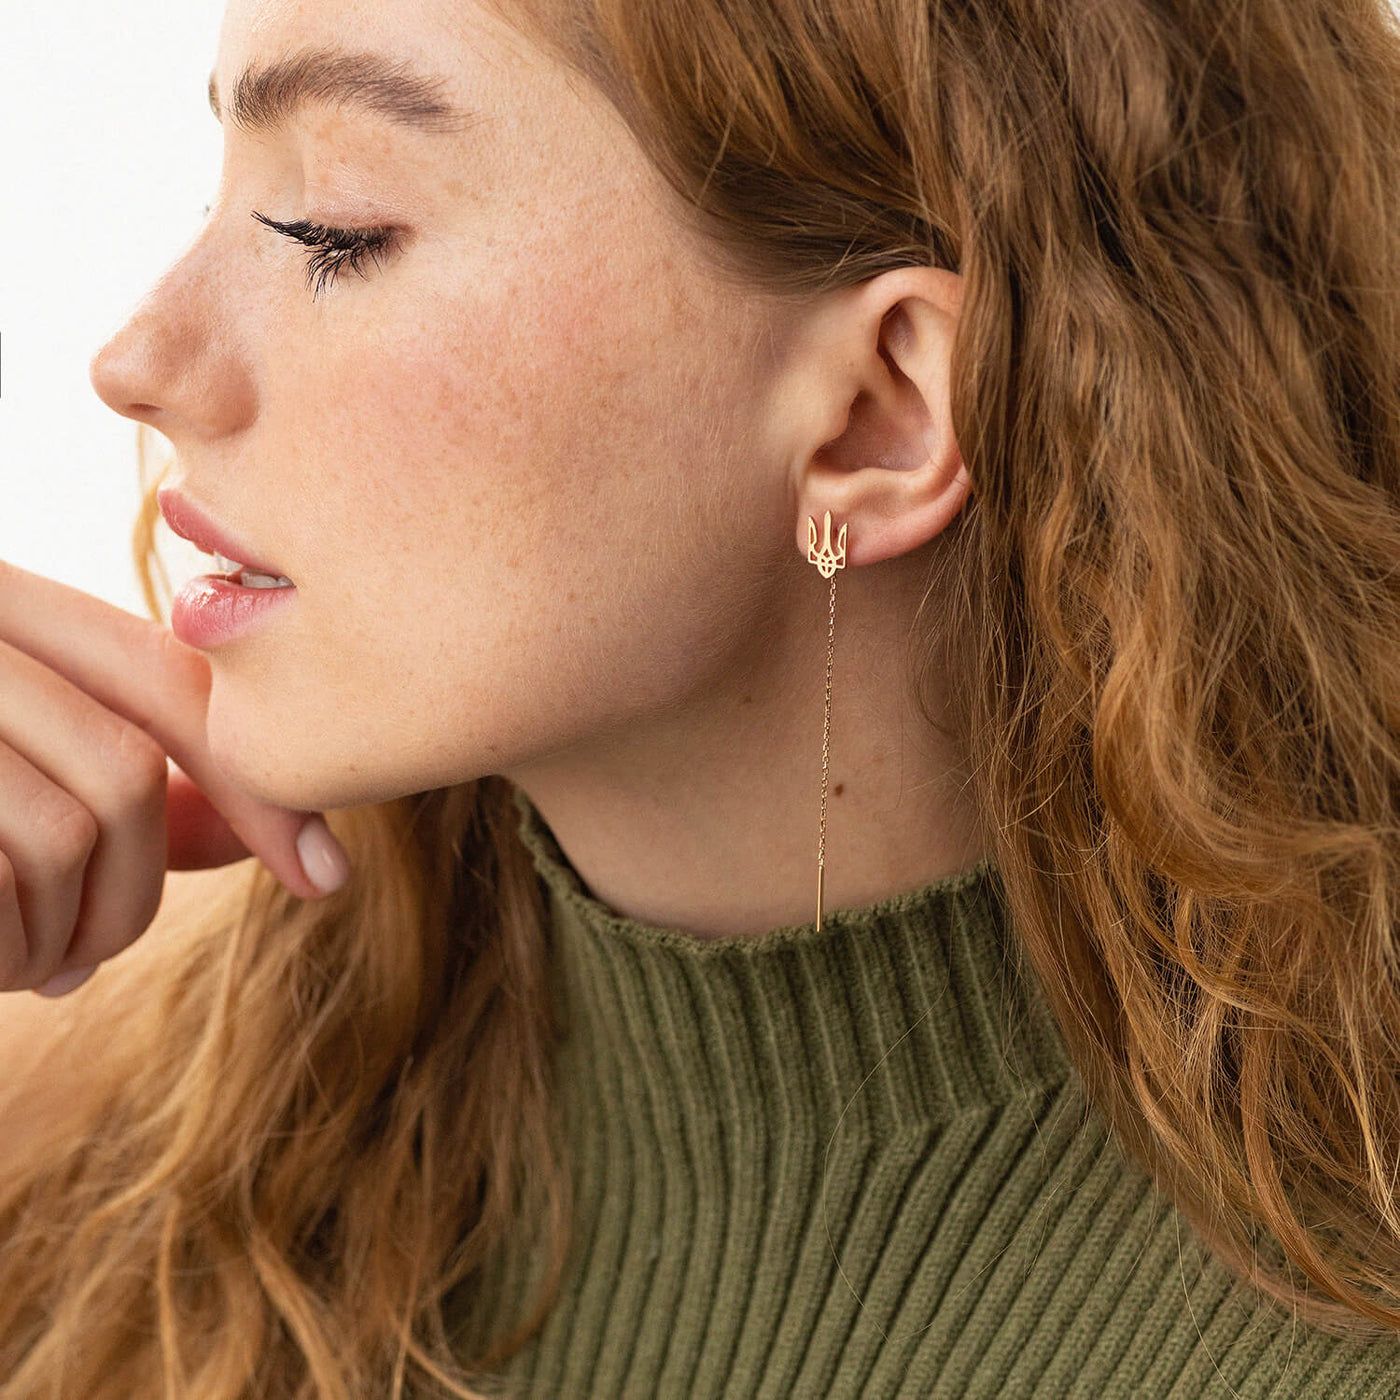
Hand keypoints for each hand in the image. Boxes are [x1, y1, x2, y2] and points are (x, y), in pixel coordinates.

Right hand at [0, 557, 349, 997]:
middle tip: (87, 959)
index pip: (168, 677)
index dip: (257, 785)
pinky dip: (13, 953)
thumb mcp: (22, 780)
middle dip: (137, 890)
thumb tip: (297, 839)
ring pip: (74, 831)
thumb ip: (137, 786)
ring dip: (72, 933)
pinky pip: (4, 885)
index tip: (327, 876)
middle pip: (130, 762)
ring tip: (27, 965)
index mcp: (2, 604)